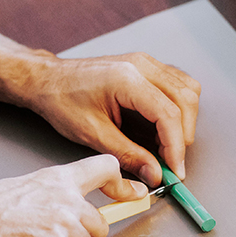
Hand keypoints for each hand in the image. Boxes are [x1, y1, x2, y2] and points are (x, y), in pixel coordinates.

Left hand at [21, 52, 200, 186]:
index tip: (175, 171)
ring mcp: (145, 62)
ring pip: (187, 89)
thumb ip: (128, 155)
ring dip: (184, 121)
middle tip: (170, 164)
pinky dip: (178, 108)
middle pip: (185, 100)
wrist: (47, 80)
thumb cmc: (62, 100)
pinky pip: (177, 83)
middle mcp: (141, 65)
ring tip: (167, 146)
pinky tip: (165, 126)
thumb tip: (154, 173)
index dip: (176, 147)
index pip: (168, 114)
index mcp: (127, 79)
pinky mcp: (145, 66)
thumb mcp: (93, 134)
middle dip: (183, 136)